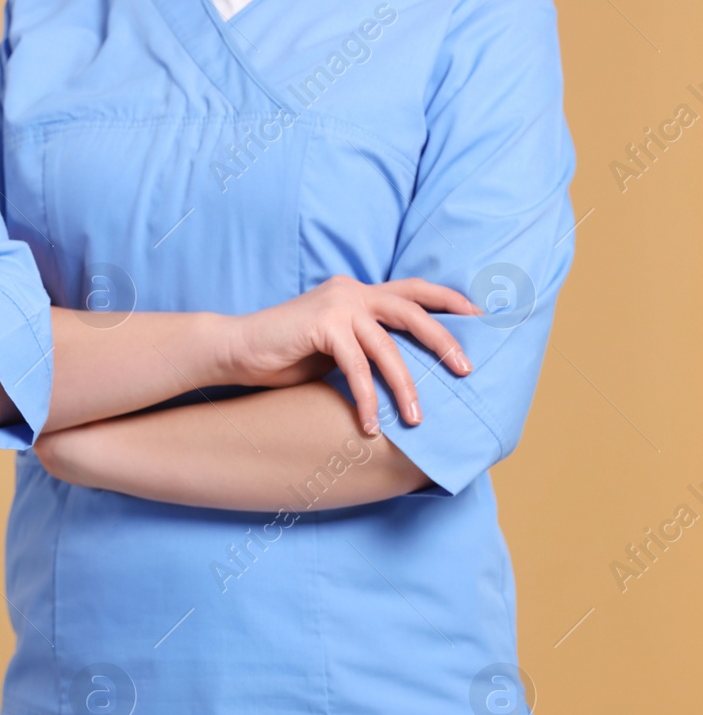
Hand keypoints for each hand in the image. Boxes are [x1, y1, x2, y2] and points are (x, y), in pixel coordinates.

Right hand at [220, 275, 480, 433]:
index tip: (481, 317)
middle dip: (444, 342)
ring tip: (416, 418)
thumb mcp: (334, 348)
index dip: (449, 301)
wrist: (233, 349)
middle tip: (466, 370)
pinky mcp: (322, 324)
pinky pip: (356, 366)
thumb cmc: (281, 355)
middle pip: (413, 312)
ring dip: (405, 386)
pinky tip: (369, 424)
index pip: (413, 291)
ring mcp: (337, 304)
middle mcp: (352, 290)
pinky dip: (366, 398)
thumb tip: (402, 372)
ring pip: (388, 347)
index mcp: (358, 292)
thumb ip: (365, 347)